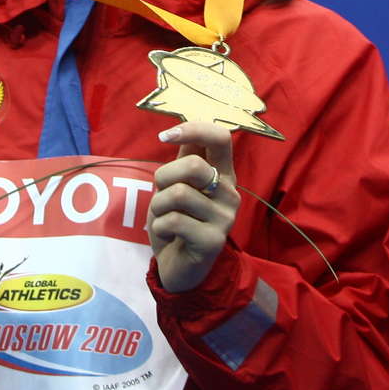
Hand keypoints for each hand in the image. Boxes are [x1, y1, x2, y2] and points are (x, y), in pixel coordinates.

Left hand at [148, 121, 240, 292]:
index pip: (221, 138)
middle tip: (161, 193)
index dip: (193, 129)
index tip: (165, 136)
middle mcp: (230, 194)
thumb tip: (187, 122)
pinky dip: (158, 226)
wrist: (181, 267)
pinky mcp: (212, 242)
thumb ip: (186, 156)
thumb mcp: (179, 184)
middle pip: (193, 165)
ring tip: (164, 217)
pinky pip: (173, 220)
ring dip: (158, 205)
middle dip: (163, 176)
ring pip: (178, 194)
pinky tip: (168, 235)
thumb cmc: (179, 220)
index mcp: (224, 174)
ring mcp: (225, 219)